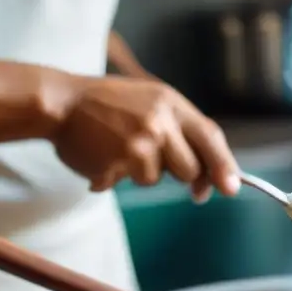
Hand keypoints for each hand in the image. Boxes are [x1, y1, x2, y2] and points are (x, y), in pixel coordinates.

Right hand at [49, 75, 239, 200]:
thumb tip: (211, 176)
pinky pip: (129, 182)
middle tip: (152, 159)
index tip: (231, 188)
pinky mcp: (118, 162)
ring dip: (140, 172)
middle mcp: (159, 121)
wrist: (60, 102)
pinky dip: (117, 176)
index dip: (224, 165)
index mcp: (170, 103)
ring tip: (118, 147)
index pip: (210, 137)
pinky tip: (102, 155)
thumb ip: (181, 131)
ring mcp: (139, 142)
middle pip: (190, 168)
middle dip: (178, 173)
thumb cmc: (107, 106)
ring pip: (157, 179)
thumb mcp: (151, 102)